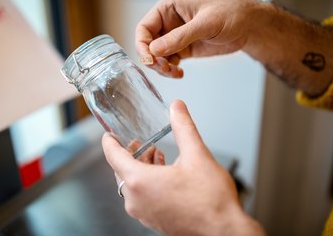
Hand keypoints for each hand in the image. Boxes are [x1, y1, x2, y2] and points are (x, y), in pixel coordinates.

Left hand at [102, 100, 264, 234]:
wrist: (225, 232)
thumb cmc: (211, 201)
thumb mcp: (197, 155)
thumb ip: (184, 128)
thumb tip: (177, 108)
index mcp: (140, 182)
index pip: (113, 156)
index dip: (109, 142)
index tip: (108, 135)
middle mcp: (137, 200)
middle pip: (121, 170)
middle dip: (130, 154)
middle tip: (140, 143)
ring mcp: (144, 213)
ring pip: (132, 185)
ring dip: (141, 168)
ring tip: (156, 156)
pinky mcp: (154, 221)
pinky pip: (141, 197)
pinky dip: (147, 183)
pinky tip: (164, 175)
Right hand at [135, 0, 255, 77]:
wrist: (248, 26)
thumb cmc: (230, 14)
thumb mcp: (205, 23)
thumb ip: (180, 37)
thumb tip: (155, 50)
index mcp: (168, 8)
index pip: (144, 28)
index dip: (143, 45)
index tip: (150, 59)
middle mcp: (168, 23)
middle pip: (148, 44)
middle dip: (153, 59)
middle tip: (165, 68)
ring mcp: (175, 37)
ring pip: (157, 56)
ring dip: (162, 68)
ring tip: (174, 73)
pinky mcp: (183, 49)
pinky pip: (169, 62)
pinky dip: (170, 71)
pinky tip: (179, 73)